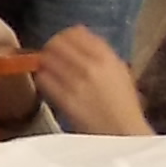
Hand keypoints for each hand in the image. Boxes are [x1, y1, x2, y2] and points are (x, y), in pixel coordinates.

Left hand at [32, 26, 152, 136]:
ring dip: (44, 61)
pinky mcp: (65, 100)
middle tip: (50, 53)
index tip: (62, 41)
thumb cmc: (123, 103)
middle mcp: (91, 66)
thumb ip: (101, 52)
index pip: (76, 33)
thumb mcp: (119, 71)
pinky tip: (46, 82)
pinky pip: (44, 80)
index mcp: (107, 57)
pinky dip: (42, 77)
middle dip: (51, 47)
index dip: (65, 35)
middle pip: (58, 43)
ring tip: (47, 67)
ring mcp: (77, 83)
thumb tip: (79, 35)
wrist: (123, 133)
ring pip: (48, 59)